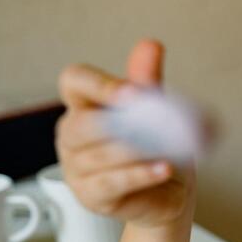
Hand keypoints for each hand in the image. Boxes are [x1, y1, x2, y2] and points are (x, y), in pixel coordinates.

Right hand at [55, 39, 194, 227]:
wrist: (168, 194)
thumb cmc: (156, 149)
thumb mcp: (157, 112)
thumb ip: (149, 82)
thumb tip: (151, 46)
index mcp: (86, 105)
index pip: (74, 81)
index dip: (99, 84)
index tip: (133, 93)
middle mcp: (73, 135)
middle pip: (81, 124)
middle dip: (115, 124)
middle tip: (150, 123)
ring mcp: (78, 167)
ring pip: (99, 155)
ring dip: (136, 151)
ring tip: (167, 149)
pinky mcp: (92, 195)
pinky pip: (112, 183)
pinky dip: (141, 174)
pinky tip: (164, 168)